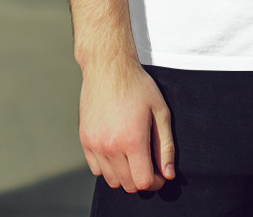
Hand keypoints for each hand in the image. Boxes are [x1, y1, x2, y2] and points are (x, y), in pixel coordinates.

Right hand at [79, 57, 174, 192]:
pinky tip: (118, 152)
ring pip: (111, 180)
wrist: (109, 68)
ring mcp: (95, 144)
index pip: (143, 181)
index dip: (155, 181)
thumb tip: (168, 174)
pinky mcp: (85, 140)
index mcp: (132, 139)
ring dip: (125, 175)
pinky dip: (108, 168)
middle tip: (150, 165)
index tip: (160, 173)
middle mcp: (111, 146)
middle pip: (128, 184)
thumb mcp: (160, 111)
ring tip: (134, 158)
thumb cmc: (138, 86)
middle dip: (142, 179)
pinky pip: (96, 169)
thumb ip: (166, 146)